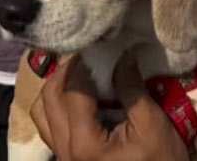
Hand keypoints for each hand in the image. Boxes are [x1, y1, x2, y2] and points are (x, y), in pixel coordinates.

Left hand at [30, 56, 188, 160]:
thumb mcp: (154, 127)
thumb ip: (132, 90)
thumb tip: (123, 55)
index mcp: (84, 143)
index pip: (73, 91)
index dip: (84, 64)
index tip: (97, 47)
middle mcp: (65, 149)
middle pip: (50, 97)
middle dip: (66, 72)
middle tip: (88, 57)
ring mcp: (62, 155)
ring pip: (42, 111)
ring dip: (57, 88)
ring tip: (80, 76)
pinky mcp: (66, 157)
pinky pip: (49, 125)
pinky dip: (56, 106)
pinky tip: (77, 99)